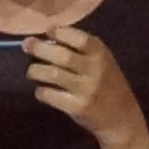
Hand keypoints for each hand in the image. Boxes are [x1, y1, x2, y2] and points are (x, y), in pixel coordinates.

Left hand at [25, 25, 145, 148]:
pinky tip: (42, 90)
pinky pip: (50, 95)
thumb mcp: (102, 61)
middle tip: (27, 45)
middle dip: (39, 48)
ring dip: (35, 70)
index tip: (47, 30)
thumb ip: (81, 50)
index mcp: (100, 54)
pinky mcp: (76, 107)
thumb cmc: (107, 84)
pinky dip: (40, 91)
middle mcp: (94, 70)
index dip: (60, 32)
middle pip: (62, 55)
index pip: (79, 38)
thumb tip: (47, 39)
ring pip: (52, 74)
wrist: (121, 118)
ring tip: (31, 71)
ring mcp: (85, 89)